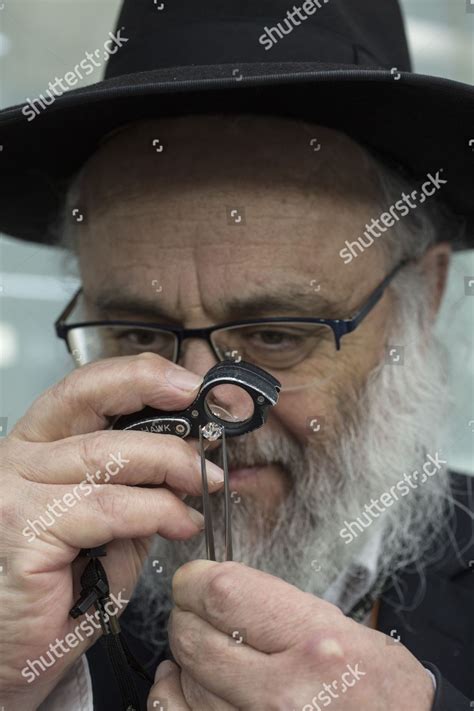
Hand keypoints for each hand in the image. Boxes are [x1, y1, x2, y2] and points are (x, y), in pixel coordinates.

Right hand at [0, 354, 223, 710]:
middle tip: (207, 443)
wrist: (21, 652)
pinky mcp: (23, 530)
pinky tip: (181, 524)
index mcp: (38, 444)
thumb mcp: (112, 519)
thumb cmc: (66, 584)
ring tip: (204, 488)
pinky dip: (158, 512)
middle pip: (91, 404)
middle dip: (161, 413)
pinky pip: (108, 509)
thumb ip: (139, 483)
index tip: (189, 385)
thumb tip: (189, 454)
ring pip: (107, 457)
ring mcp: (14, 491)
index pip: (85, 387)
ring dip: (171, 469)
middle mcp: (18, 458)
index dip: (139, 376)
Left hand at [155, 560, 434, 709]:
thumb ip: (278, 603)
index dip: (195, 581)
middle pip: (194, 637)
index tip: (194, 578)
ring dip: (186, 656)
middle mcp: (284, 690)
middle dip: (185, 615)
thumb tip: (215, 586)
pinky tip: (183, 680)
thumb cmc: (375, 683)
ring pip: (186, 678)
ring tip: (207, 644)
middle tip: (195, 608)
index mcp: (314, 640)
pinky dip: (173, 694)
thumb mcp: (342, 624)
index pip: (223, 594)